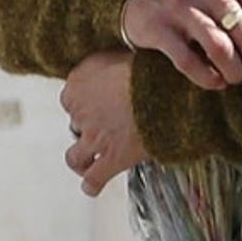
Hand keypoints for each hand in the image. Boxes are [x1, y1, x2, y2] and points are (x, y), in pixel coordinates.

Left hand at [61, 52, 145, 196]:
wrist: (169, 90)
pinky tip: (94, 186)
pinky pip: (94, 178)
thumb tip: (121, 69)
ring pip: (75, 156)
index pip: (72, 94)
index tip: (102, 99)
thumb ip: (116, 64)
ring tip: (90, 160)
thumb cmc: (156, 68)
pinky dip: (92, 184)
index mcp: (81, 79)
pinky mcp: (112, 157)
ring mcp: (95, 136)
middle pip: (76, 122)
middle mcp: (81, 109)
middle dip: (90, 125)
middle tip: (112, 124)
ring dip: (82, 159)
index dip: (88, 99)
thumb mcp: (129, 54)